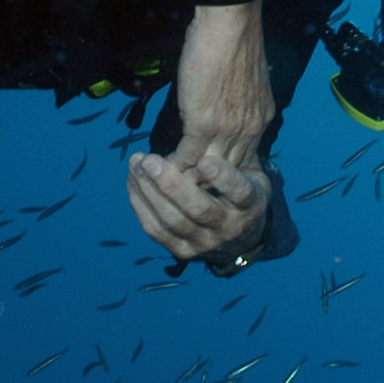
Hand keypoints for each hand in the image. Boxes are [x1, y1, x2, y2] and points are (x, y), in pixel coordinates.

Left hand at [126, 151, 272, 263]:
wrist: (240, 237)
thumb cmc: (241, 191)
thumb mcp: (249, 172)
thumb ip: (231, 157)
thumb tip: (204, 130)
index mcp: (250, 205)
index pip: (239, 193)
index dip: (223, 178)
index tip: (205, 160)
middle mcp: (229, 228)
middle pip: (198, 209)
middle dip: (170, 184)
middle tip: (149, 160)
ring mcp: (204, 244)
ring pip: (172, 221)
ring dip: (149, 192)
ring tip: (136, 165)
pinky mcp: (182, 252)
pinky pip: (155, 230)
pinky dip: (140, 204)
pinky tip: (133, 181)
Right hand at [167, 0, 273, 172]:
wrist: (230, 24)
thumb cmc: (233, 39)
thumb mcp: (244, 78)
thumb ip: (235, 99)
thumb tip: (220, 103)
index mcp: (260, 117)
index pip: (244, 155)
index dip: (224, 166)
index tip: (208, 170)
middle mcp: (249, 129)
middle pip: (228, 169)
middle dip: (207, 180)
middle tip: (186, 186)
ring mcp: (228, 130)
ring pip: (208, 168)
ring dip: (188, 177)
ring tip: (170, 181)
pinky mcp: (204, 124)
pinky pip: (188, 156)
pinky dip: (173, 165)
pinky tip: (161, 167)